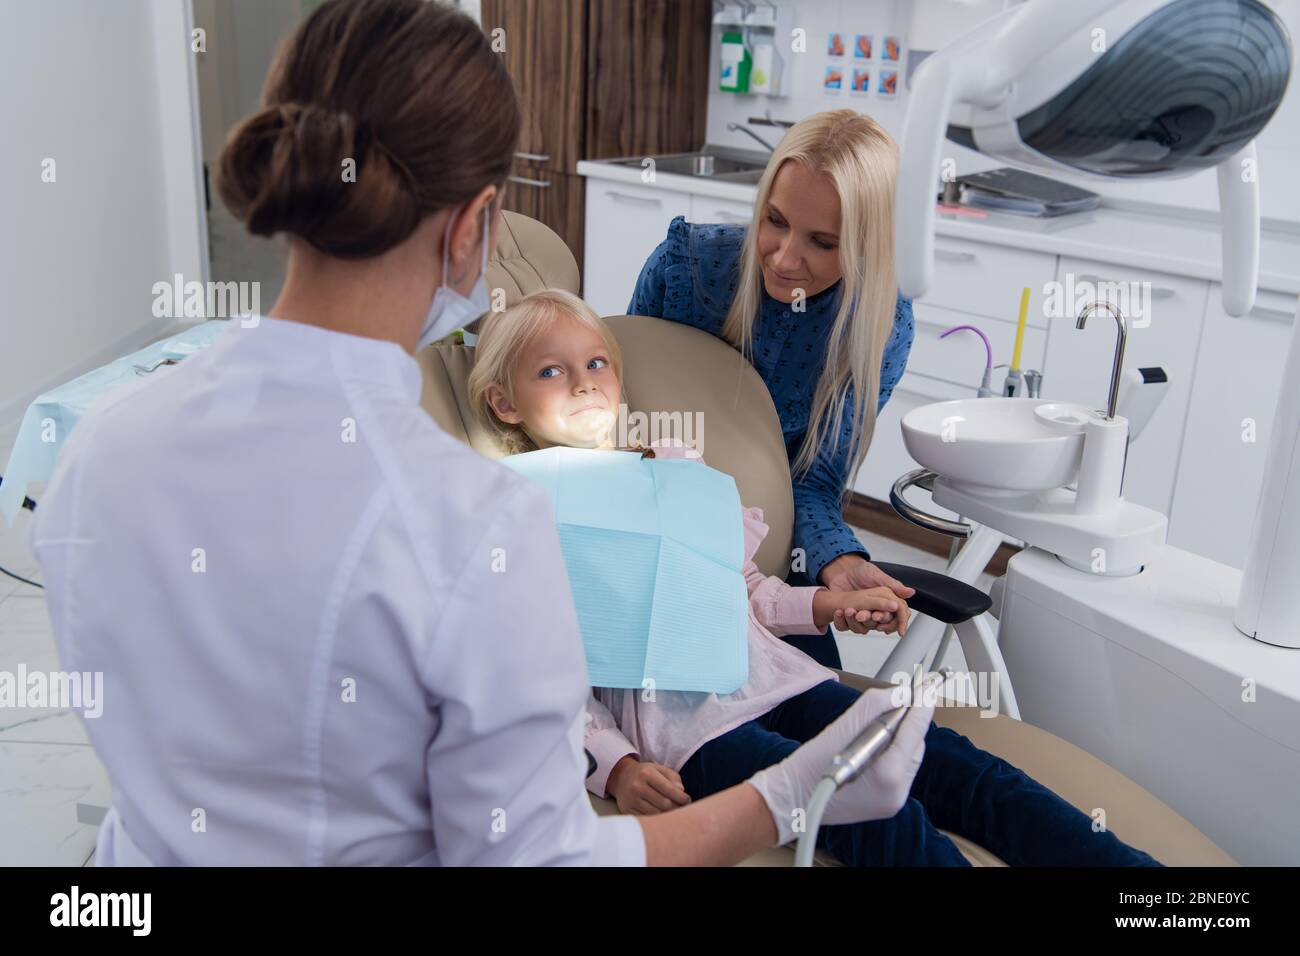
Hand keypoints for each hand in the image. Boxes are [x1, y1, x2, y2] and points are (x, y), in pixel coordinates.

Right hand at [607, 756, 690, 814]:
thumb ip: (673, 777)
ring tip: (674, 812)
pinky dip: (657, 819)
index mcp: (646, 773)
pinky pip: (647, 819)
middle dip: (677, 807)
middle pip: (664, 804)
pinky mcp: (627, 810)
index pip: (669, 789)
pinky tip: (662, 816)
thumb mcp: (658, 769)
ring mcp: (631, 800)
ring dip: (668, 815)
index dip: (682, 797)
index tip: (687, 800)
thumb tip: (681, 791)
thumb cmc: (645, 773)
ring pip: (657, 814)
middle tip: (683, 808)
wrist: (621, 778)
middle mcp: (637, 786)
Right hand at [747, 679, 936, 844]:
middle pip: (916, 745)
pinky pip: (899, 769)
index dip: (922, 705)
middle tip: (899, 700)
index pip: (915, 731)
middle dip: (909, 721)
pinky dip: (892, 752)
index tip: (928, 686)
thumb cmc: (808, 768)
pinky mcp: (887, 803)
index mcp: (888, 775)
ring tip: (879, 724)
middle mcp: (897, 792)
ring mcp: (893, 801)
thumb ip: (873, 708)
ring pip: (908, 757)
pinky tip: (874, 744)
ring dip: (900, 737)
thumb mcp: (840, 729)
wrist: (791, 800)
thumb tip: (899, 694)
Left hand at [819, 555, 915, 634]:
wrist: (841, 572)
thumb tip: (911, 592)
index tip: (901, 630)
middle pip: (888, 622)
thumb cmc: (861, 571)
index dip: (901, 622)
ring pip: (873, 625)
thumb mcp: (878, 575)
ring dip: (867, 621)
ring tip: (859, 614)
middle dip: (883, 621)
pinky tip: (850, 616)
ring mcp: (868, 612)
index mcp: (889, 598)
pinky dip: (855, 623)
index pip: (901, 614)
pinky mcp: (856, 616)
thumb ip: (894, 585)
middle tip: (874, 616)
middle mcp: (880, 607)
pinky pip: (858, 626)